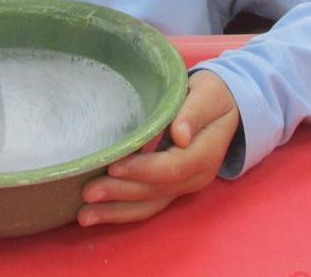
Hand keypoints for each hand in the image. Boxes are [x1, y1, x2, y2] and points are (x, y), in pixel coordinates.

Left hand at [78, 70, 239, 226]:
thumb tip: (181, 136)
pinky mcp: (171, 188)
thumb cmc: (212, 95)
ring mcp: (184, 187)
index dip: (142, 169)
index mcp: (205, 154)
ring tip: (85, 216)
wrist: (225, 107)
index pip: (171, 168)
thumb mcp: (208, 95)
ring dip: (116, 212)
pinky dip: (121, 211)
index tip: (114, 167)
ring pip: (149, 205)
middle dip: (121, 194)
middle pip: (156, 191)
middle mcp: (195, 177)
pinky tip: (97, 213)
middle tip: (88, 193)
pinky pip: (147, 204)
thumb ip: (193, 112)